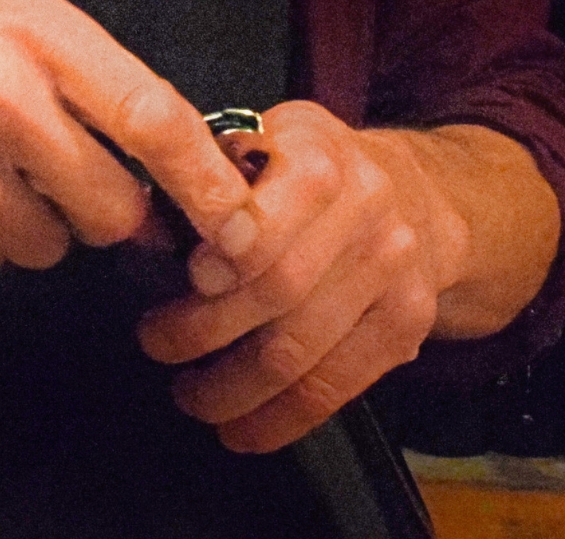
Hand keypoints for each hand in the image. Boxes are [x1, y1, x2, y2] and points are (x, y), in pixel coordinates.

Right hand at [0, 0, 260, 278]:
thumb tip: (157, 151)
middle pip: (111, 208)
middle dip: (113, 213)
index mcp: (38, 33)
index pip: (153, 119)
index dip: (208, 182)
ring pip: (48, 245)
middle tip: (79, 182)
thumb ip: (82, 70)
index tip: (243, 223)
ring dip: (38, 223)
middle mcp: (4, 101)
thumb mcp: (3, 4)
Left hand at [134, 101, 465, 452]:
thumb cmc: (314, 167)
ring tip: (190, 395)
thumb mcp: (267, 136)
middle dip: (205, 329)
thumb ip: (215, 171)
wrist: (417, 194)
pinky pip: (336, 388)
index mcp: (320, 151)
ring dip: (232, 388)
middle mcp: (366, 206)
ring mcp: (393, 269)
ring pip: (301, 350)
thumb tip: (147, 226)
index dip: (227, 254)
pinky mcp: (408, 324)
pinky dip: (280, 421)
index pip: (273, 210)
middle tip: (158, 344)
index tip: (188, 279)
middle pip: (279, 288)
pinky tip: (241, 429)